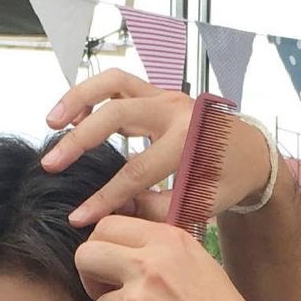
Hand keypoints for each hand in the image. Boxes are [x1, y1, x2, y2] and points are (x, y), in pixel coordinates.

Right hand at [43, 69, 274, 225]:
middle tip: (50, 165)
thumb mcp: (199, 205)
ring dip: (78, 99)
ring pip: (113, 83)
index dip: (104, 199)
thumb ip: (158, 210)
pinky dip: (92, 94)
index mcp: (190, 143)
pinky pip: (118, 84)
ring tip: (52, 122)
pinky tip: (72, 115)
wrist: (250, 152)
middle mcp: (176, 111)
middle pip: (116, 115)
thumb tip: (116, 213)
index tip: (78, 217)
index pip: (137, 173)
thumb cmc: (226, 182)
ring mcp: (166, 96)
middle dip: (80, 142)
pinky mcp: (157, 92)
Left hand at [75, 215, 292, 300]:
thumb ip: (162, 254)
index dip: (102, 247)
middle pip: (86, 256)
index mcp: (170, 243)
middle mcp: (149, 267)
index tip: (108, 266)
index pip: (107, 226)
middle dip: (90, 277)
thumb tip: (125, 250)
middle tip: (108, 295)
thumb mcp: (202, 269)